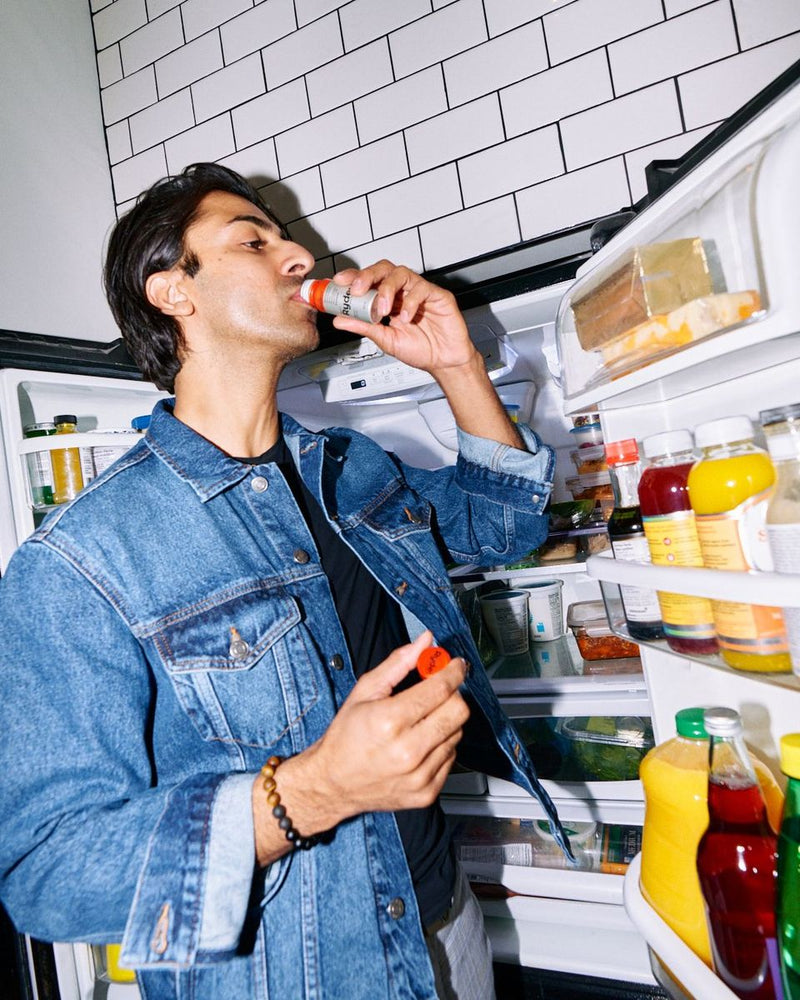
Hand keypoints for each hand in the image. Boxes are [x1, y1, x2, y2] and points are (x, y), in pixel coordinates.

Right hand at [303, 631, 468, 824]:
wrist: (332, 784)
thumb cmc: (346, 737)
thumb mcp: (364, 692)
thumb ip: (398, 663)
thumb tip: (425, 642)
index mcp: (389, 721)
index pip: (440, 689)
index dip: (453, 672)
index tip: (456, 665)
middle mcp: (407, 751)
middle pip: (458, 711)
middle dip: (453, 694)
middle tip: (439, 690)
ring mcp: (419, 775)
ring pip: (457, 733)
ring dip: (445, 720)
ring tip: (421, 720)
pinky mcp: (426, 793)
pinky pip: (451, 757)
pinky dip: (441, 744)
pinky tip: (421, 741)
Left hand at [330, 261, 479, 375]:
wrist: (444, 362)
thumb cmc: (421, 349)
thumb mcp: (385, 340)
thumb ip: (364, 327)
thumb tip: (340, 320)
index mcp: (389, 300)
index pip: (369, 281)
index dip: (353, 278)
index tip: (338, 282)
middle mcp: (403, 292)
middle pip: (383, 269)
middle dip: (367, 276)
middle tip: (357, 289)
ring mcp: (419, 291)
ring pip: (401, 273)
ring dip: (387, 288)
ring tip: (382, 308)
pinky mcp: (437, 295)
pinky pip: (422, 289)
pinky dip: (410, 302)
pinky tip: (406, 318)